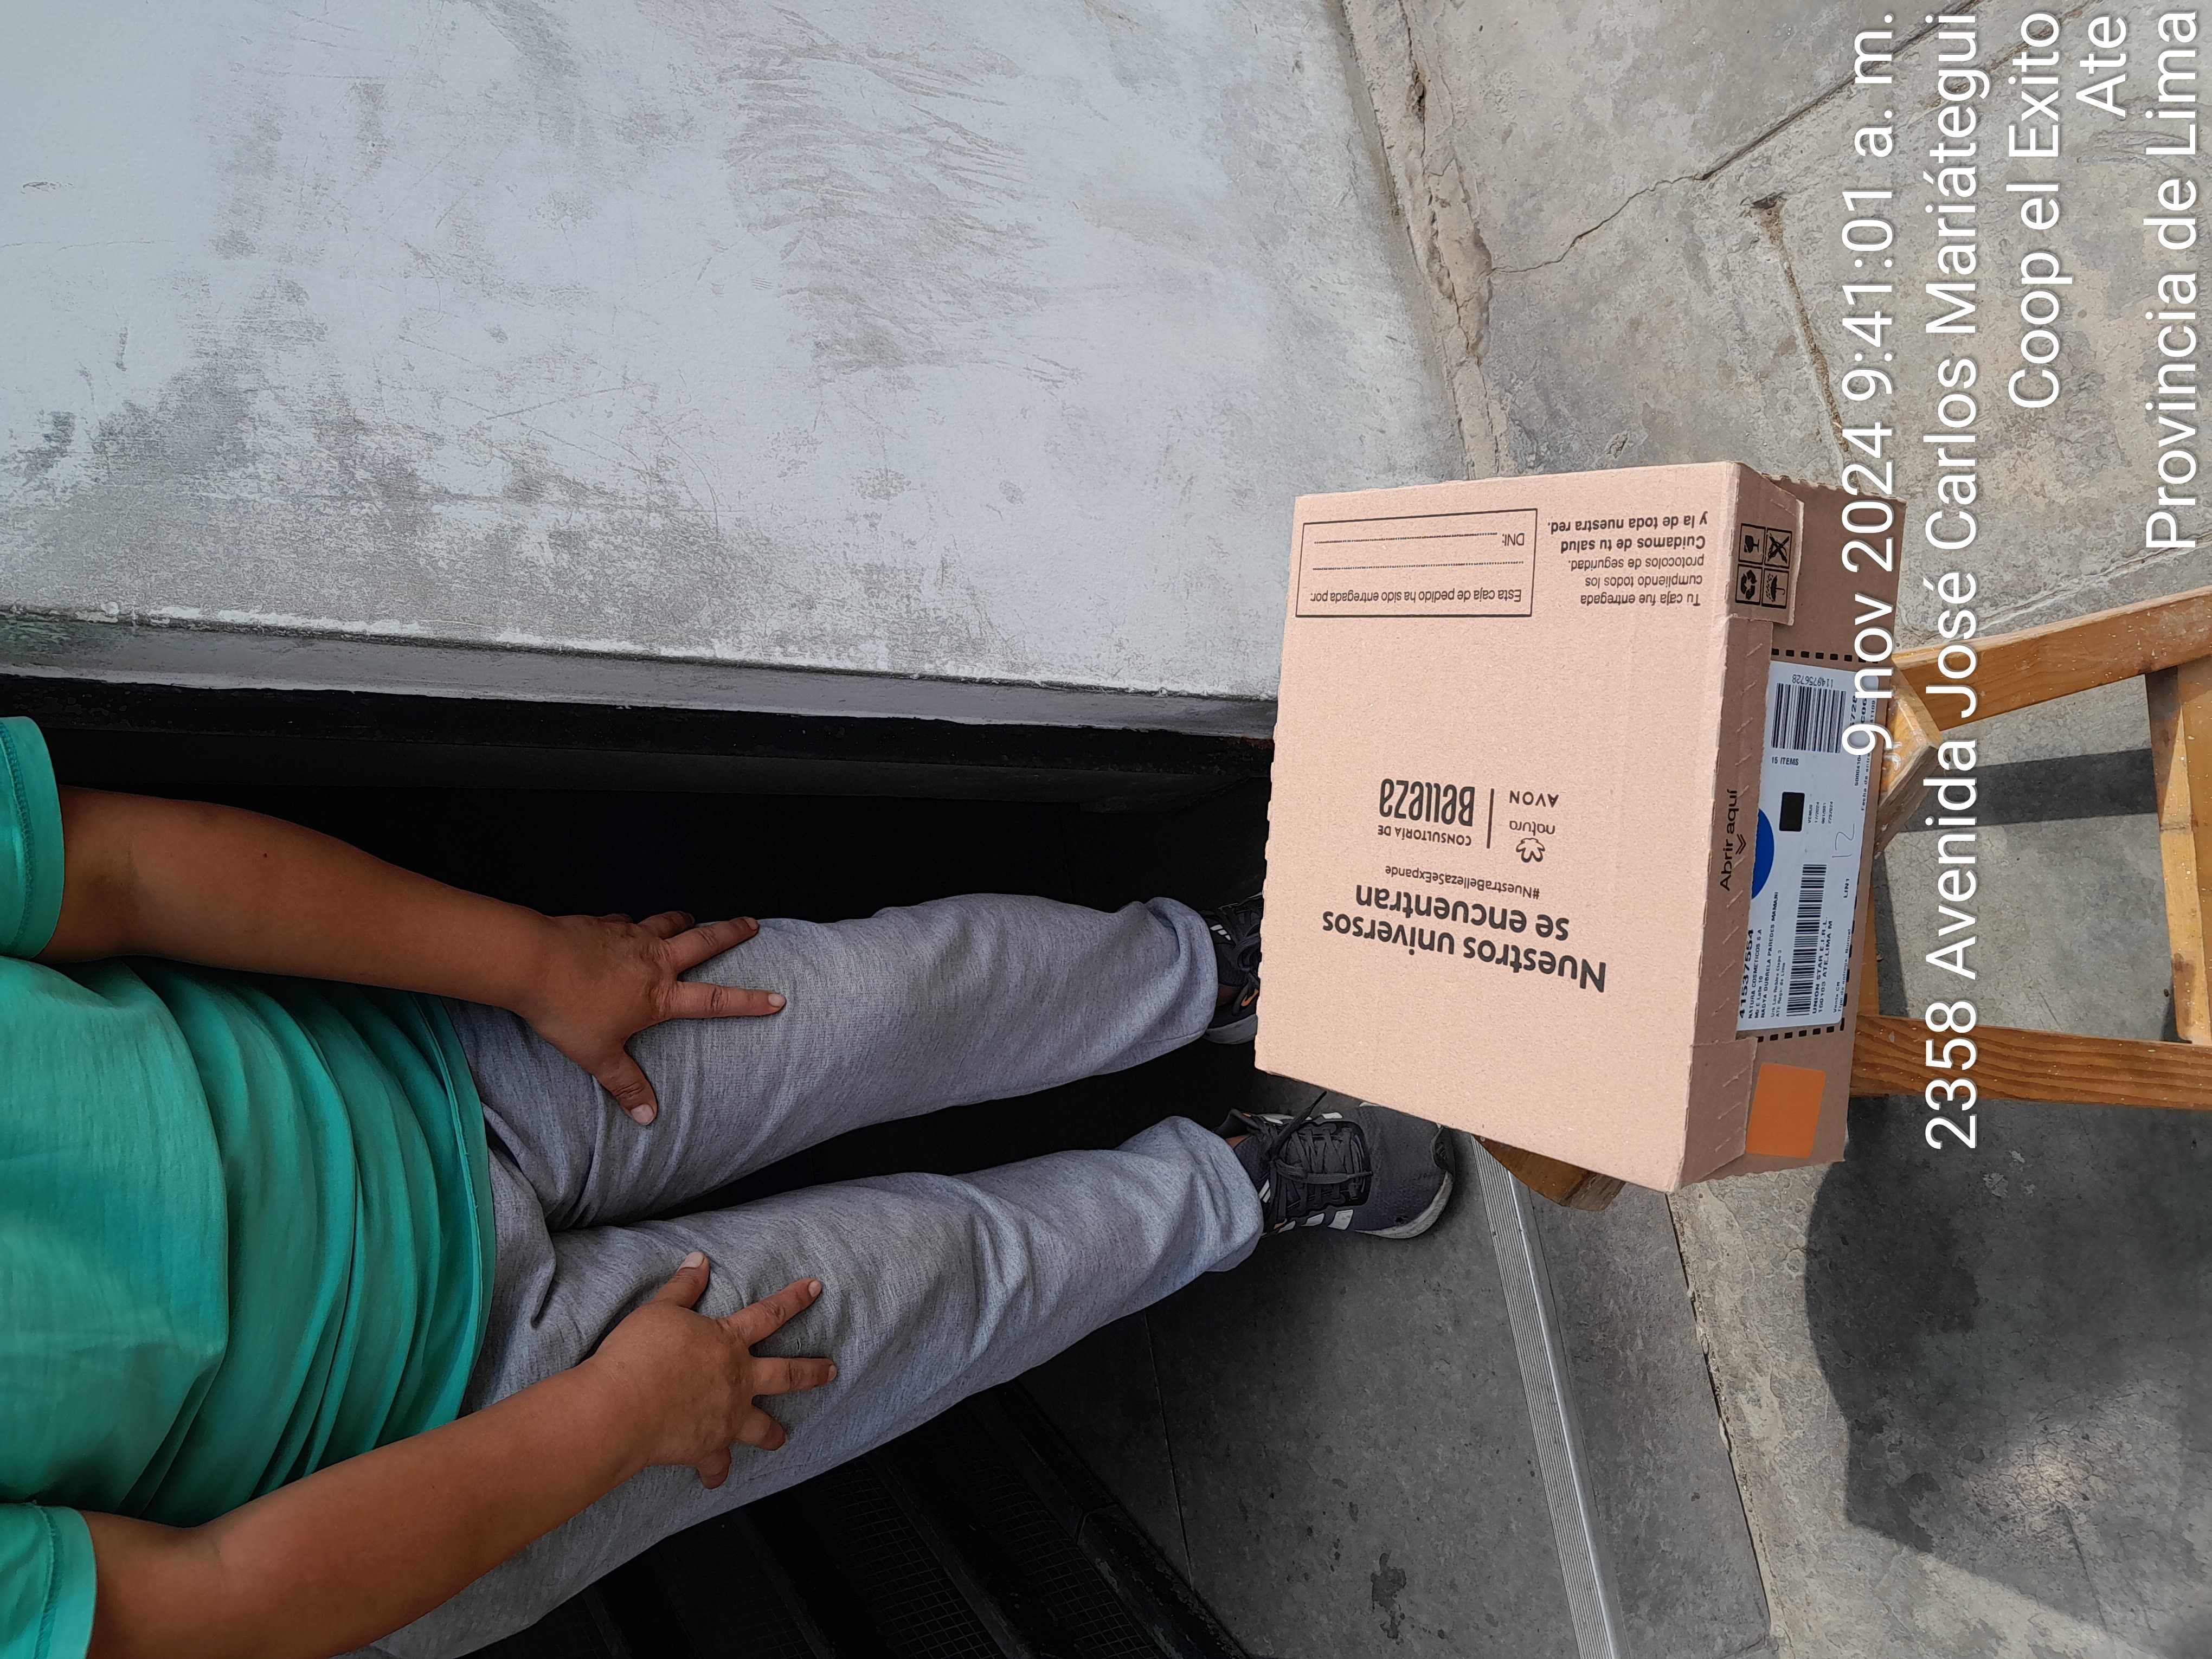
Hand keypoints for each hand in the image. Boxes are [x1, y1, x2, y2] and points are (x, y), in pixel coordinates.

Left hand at [519, 911, 783, 1123]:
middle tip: (752, 923)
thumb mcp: (598, 1056)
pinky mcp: (605, 924)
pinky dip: (633, 924)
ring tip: (692, 918)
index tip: (778, 997)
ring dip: (684, 921)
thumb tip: (648, 1119)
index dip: (749, 1001)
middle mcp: (653, 960)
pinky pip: (627, 921)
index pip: (714, 1001)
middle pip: (703, 942)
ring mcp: (630, 937)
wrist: (533, 961)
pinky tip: (626, 926)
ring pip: (668, 923)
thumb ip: (625, 1085)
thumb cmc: (568, 1010)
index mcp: (659, 996)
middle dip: (731, 933)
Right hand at [586, 1254, 835, 1488]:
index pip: (769, 1314)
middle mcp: (737, 1381)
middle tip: (832, 1371)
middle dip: (812, 1372)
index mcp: (728, 1342)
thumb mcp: (660, 1310)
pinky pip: (716, 1465)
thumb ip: (683, 1286)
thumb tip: (699, 1259)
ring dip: (773, 1434)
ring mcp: (726, 1417)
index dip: (794, 1299)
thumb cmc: (638, 1354)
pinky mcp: (706, 1448)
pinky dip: (716, 1473)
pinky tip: (715, 1479)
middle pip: (786, 1375)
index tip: (816, 1289)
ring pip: (761, 1427)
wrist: (621, 1408)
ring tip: (782, 1439)